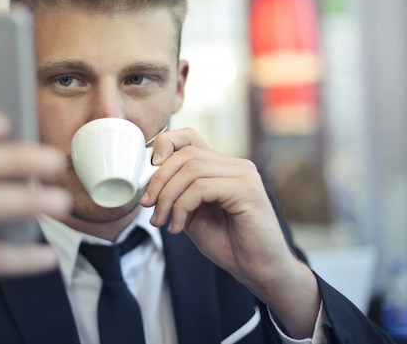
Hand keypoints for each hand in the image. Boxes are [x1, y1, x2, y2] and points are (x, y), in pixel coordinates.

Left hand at [140, 127, 319, 338]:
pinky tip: (178, 227)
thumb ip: (177, 193)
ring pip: (191, 170)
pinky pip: (202, 188)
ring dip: (168, 197)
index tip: (147, 172)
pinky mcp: (247, 190)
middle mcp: (235, 165)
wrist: (258, 270)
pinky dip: (182, 207)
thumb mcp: (192, 214)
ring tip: (161, 220)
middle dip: (158, 179)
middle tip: (147, 204)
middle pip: (185, 154)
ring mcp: (243, 175)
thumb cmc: (228, 243)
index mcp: (222, 166)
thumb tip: (148, 182)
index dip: (164, 144)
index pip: (189, 136)